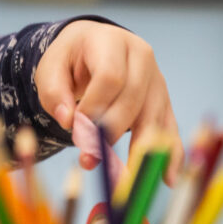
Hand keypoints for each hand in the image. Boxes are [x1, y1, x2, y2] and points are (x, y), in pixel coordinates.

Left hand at [32, 22, 179, 169]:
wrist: (93, 46)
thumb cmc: (71, 58)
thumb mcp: (52, 67)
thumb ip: (54, 92)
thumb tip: (68, 121)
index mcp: (112, 42)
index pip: (110, 77)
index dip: (94, 107)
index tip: (76, 129)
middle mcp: (142, 58)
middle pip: (133, 99)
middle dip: (111, 133)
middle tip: (89, 159)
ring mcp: (157, 80)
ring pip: (154, 117)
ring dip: (138, 151)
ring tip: (124, 181)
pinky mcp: (163, 101)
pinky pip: (170, 129)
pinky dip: (170, 155)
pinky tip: (167, 178)